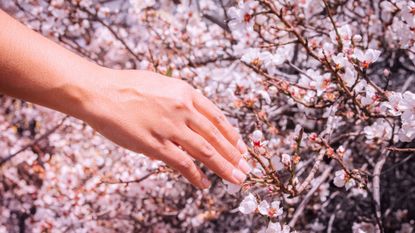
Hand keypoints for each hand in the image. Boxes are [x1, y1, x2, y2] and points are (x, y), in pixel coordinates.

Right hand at [81, 68, 250, 188]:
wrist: (100, 92)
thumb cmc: (126, 87)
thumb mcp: (160, 85)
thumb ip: (179, 102)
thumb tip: (190, 122)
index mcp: (186, 92)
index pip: (217, 116)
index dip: (231, 134)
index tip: (240, 146)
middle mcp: (183, 109)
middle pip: (216, 136)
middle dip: (234, 154)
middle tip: (246, 167)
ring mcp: (170, 127)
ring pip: (205, 151)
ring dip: (224, 167)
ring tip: (236, 178)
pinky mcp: (155, 144)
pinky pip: (182, 163)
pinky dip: (196, 175)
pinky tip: (205, 183)